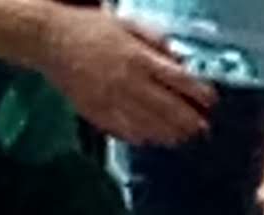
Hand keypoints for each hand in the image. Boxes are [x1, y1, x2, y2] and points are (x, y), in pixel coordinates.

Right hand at [35, 13, 214, 145]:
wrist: (52, 40)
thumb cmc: (91, 28)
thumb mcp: (129, 24)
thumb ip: (155, 41)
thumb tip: (178, 61)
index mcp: (139, 57)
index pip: (177, 79)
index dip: (197, 93)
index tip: (211, 102)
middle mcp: (128, 82)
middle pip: (166, 107)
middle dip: (188, 120)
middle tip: (203, 129)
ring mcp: (111, 101)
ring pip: (147, 123)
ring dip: (168, 133)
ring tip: (183, 139)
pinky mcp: (96, 113)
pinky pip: (122, 130)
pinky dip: (140, 137)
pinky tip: (152, 141)